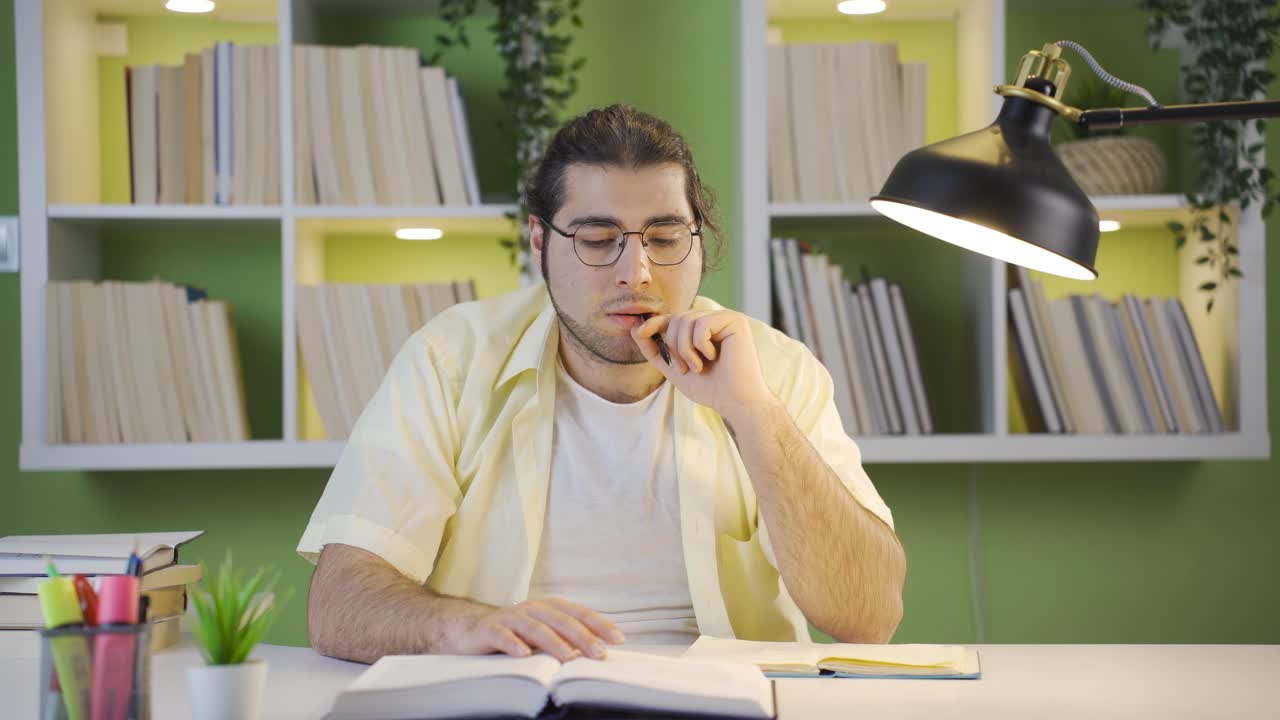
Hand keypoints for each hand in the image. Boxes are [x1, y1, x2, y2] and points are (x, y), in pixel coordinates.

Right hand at [449, 597, 624, 661]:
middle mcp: (532, 608)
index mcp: (549, 608)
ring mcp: (511, 618)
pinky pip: (502, 635)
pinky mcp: (489, 629)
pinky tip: (523, 654)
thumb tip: (597, 651)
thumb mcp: (544, 635)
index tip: (618, 639)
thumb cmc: (516, 634)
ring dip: (553, 642)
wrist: (471, 629)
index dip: (599, 624)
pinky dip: (513, 643)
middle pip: (561, 621)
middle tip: (599, 653)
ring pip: (535, 627)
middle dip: (582, 637)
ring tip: (568, 657)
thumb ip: (567, 640)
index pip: (579, 614)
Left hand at [631, 309, 776, 422]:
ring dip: (685, 349)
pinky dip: (700, 346)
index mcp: (702, 329)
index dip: (655, 323)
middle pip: (677, 318)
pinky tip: (714, 358)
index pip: (673, 318)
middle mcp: (714, 320)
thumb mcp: (674, 368)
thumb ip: (655, 350)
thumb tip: (634, 328)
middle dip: (673, 346)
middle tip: (683, 369)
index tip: (639, 332)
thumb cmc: (709, 388)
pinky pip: (702, 324)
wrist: (735, 402)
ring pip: (686, 320)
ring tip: (697, 367)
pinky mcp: (735, 320)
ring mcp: (725, 318)